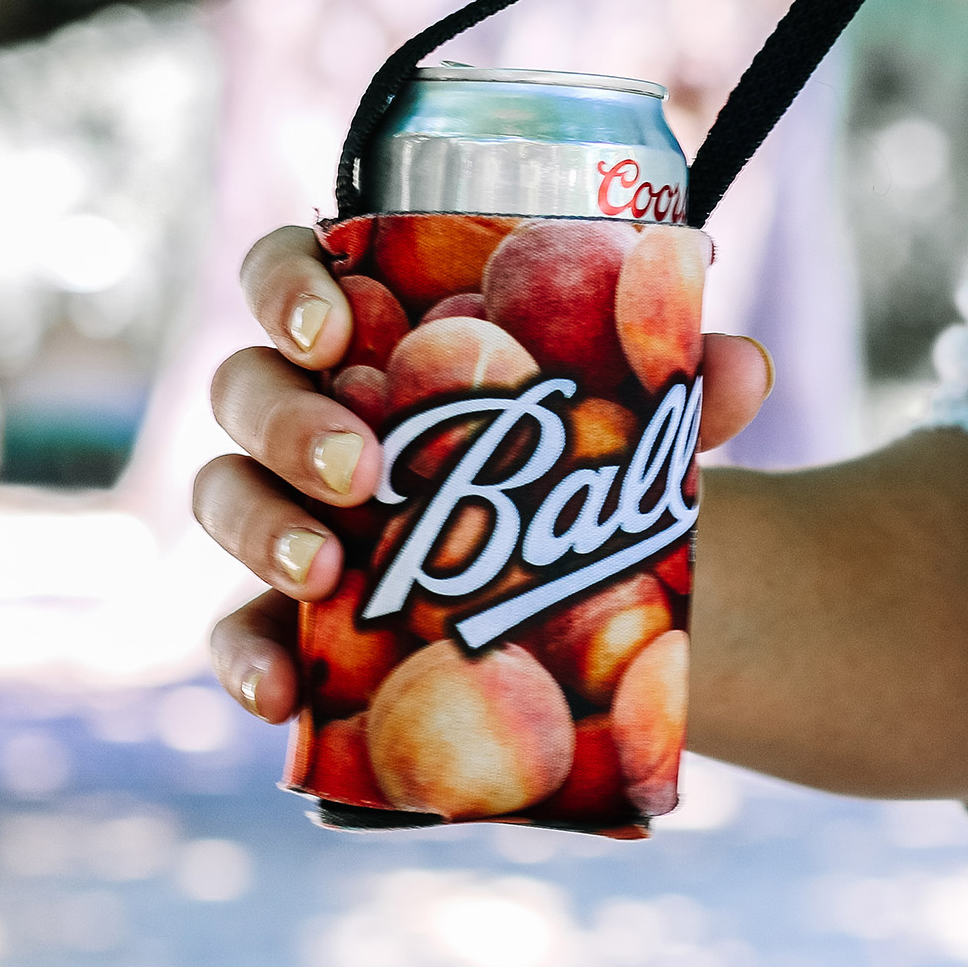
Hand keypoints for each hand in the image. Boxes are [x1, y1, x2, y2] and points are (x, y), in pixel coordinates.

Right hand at [196, 225, 772, 722]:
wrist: (587, 574)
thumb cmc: (580, 450)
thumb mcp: (629, 414)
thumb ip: (680, 383)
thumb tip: (741, 367)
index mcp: (375, 328)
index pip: (290, 274)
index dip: (287, 287)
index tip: (337, 328)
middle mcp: (313, 407)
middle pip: (248, 386)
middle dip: (287, 422)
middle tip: (360, 468)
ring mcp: (291, 507)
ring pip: (226, 493)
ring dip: (261, 526)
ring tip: (328, 568)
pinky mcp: (291, 609)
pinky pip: (239, 626)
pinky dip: (245, 657)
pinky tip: (280, 692)